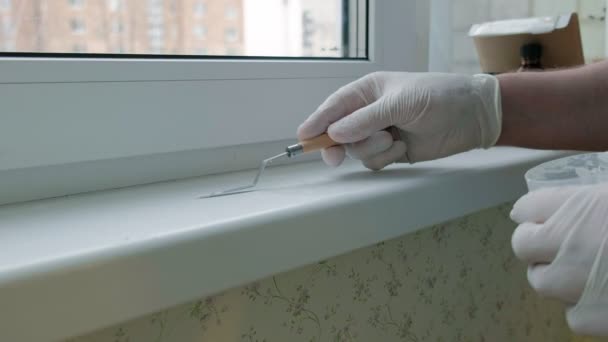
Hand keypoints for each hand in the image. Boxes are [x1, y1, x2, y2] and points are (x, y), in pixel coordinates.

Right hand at [297, 72, 501, 168]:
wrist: (471, 116)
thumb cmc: (438, 97)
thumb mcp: (400, 103)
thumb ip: (365, 120)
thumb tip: (335, 134)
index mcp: (368, 92)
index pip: (334, 107)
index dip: (317, 122)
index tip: (303, 137)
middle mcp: (369, 113)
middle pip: (338, 133)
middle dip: (339, 144)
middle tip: (334, 156)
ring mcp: (380, 133)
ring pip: (356, 150)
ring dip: (372, 149)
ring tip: (394, 139)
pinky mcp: (391, 151)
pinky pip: (373, 161)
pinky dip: (385, 158)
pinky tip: (403, 147)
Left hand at [511, 184, 607, 336]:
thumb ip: (589, 201)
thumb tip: (565, 206)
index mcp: (580, 207)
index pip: (528, 207)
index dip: (532, 213)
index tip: (537, 218)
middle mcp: (567, 243)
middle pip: (523, 245)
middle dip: (535, 245)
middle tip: (558, 245)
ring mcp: (574, 283)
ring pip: (541, 281)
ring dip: (554, 276)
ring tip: (582, 271)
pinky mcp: (590, 317)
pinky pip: (571, 314)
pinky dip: (582, 306)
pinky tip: (602, 296)